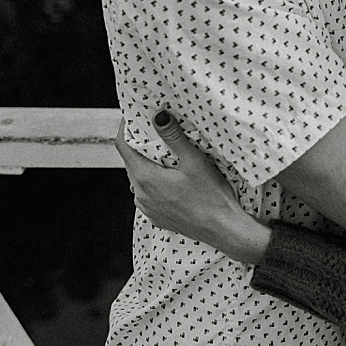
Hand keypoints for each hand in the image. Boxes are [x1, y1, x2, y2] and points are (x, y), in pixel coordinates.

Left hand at [115, 112, 269, 264]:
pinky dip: (153, 181)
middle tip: (153, 129)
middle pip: (130, 161)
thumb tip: (159, 116)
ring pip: (138, 178)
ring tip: (164, 152)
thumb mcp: (194, 160)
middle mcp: (141, 195)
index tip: (133, 116)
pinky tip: (170, 177)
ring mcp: (147, 208)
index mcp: (146, 178)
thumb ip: (173, 137)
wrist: (223, 229)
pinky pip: (147, 193)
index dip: (125, 128)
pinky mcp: (157, 216)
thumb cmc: (211, 197)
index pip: (123, 146)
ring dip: (146, 164)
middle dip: (138, 144)